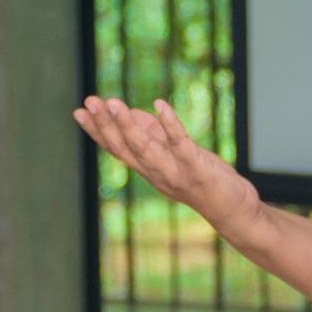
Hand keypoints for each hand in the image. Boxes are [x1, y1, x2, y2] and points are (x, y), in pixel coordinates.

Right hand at [72, 95, 263, 240]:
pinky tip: (160, 105)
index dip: (97, 131)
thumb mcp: (173, 155)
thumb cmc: (204, 179)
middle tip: (88, 102)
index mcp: (148, 169)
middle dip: (105, 125)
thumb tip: (131, 113)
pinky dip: (169, 125)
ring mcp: (174, 172)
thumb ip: (153, 135)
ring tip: (113, 102)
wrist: (233, 210)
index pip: (116, 149)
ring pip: (144, 148)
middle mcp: (155, 173)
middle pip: (124, 148)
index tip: (78, 111)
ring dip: (128, 125)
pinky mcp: (196, 169)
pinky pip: (180, 144)